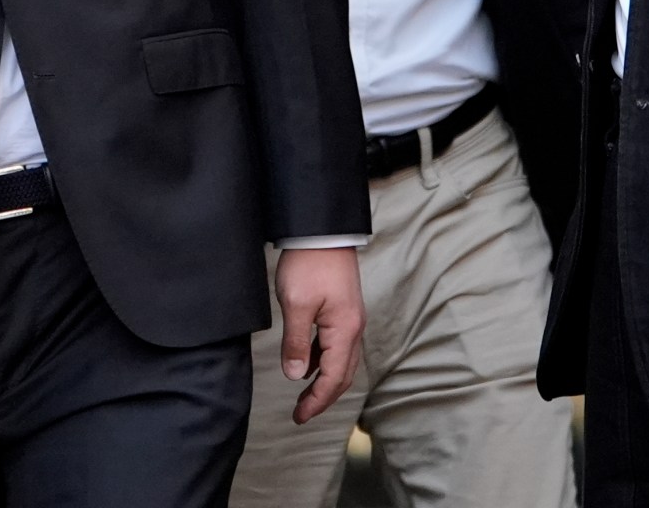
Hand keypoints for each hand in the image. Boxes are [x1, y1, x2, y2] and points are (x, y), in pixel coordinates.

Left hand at [275, 247, 365, 424]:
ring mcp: (350, 319)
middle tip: (301, 413)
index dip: (317, 401)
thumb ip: (297, 342)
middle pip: (343, 375)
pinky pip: (336, 345)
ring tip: (303, 394)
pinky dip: (323, 361)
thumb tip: (296, 376)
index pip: (334, 378)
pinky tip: (307, 363)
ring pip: (341, 361)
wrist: (321, 230)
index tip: (299, 417)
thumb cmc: (308, 263)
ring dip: (324, 380)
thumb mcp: (295, 304)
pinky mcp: (343, 310)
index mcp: (344, 331)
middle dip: (323, 397)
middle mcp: (353, 329)